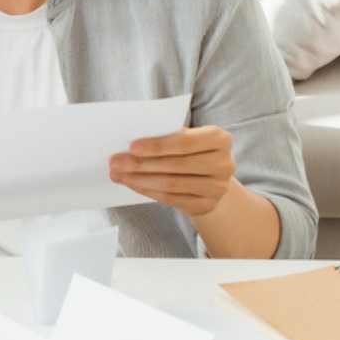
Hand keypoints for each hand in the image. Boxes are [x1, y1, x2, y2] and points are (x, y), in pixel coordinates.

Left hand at [108, 126, 235, 217]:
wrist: (211, 177)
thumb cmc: (191, 150)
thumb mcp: (186, 136)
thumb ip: (167, 135)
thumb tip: (131, 143)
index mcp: (220, 139)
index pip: (185, 142)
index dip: (157, 146)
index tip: (131, 147)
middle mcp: (224, 164)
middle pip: (175, 165)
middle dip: (141, 164)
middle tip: (115, 162)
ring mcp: (218, 187)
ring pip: (171, 184)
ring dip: (139, 179)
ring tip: (118, 174)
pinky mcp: (207, 205)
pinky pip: (171, 198)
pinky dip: (148, 191)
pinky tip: (132, 184)